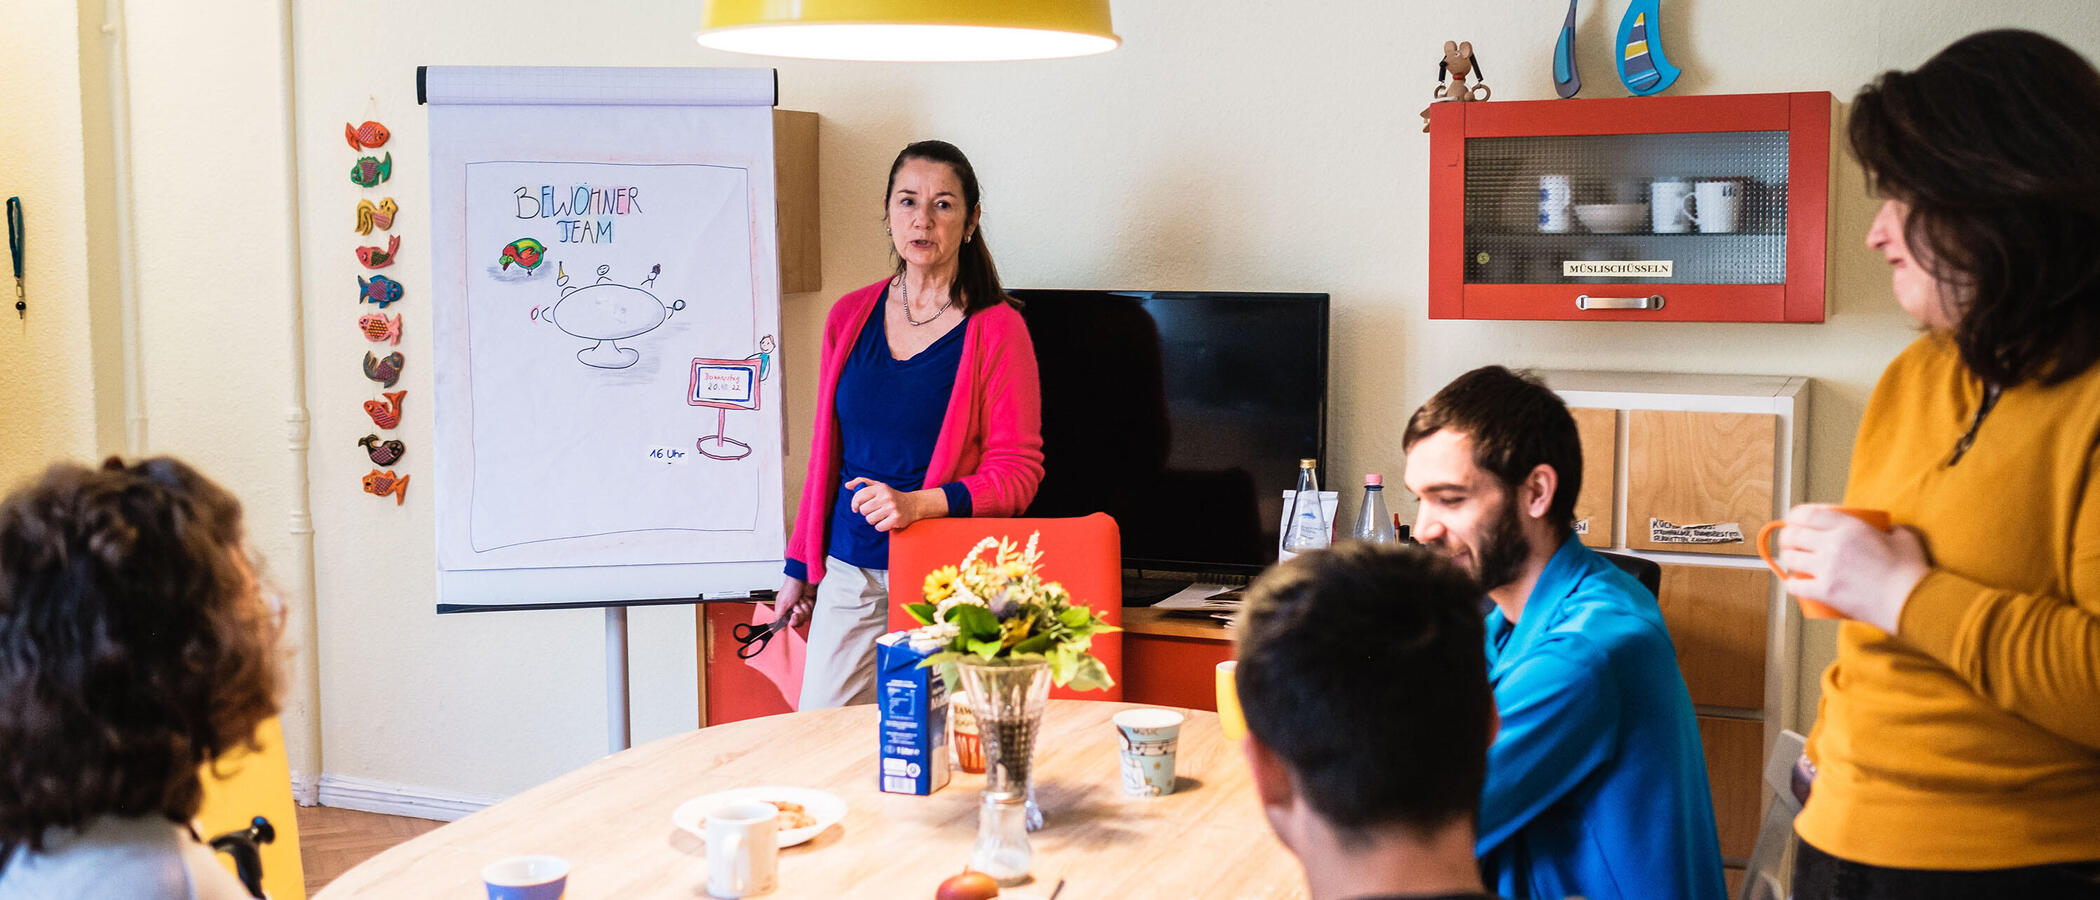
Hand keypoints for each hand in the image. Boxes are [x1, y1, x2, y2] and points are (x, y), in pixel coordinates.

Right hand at [774, 577, 812, 626]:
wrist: (802, 578)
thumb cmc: (791, 586)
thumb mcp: (782, 603)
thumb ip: (778, 617)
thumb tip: (779, 628)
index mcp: (785, 611)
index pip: (790, 624)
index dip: (793, 621)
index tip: (794, 615)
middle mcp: (794, 610)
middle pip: (800, 621)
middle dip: (800, 612)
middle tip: (796, 604)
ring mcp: (803, 608)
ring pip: (807, 616)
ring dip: (805, 606)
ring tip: (801, 598)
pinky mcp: (810, 605)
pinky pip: (813, 610)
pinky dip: (810, 603)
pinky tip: (806, 597)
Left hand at [845, 477, 921, 532]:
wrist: (913, 505)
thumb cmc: (891, 496)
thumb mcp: (878, 485)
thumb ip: (861, 483)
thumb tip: (847, 485)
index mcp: (880, 488)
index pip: (859, 496)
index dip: (854, 504)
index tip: (856, 508)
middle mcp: (886, 496)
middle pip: (863, 510)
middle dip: (866, 513)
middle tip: (874, 511)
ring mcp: (892, 508)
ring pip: (870, 519)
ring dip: (873, 520)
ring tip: (881, 515)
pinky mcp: (896, 519)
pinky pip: (878, 527)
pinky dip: (881, 526)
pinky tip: (886, 521)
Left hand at [1774, 504, 1930, 632]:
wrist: (1911, 601)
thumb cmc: (1910, 571)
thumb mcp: (1904, 537)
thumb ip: (1891, 530)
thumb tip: (1887, 531)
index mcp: (1849, 527)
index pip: (1809, 514)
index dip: (1796, 516)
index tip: (1794, 519)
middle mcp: (1833, 544)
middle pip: (1795, 535)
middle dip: (1787, 537)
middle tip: (1790, 541)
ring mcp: (1827, 568)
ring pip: (1792, 559)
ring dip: (1788, 558)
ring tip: (1792, 560)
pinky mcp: (1825, 591)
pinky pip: (1796, 586)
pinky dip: (1792, 584)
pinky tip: (1794, 584)